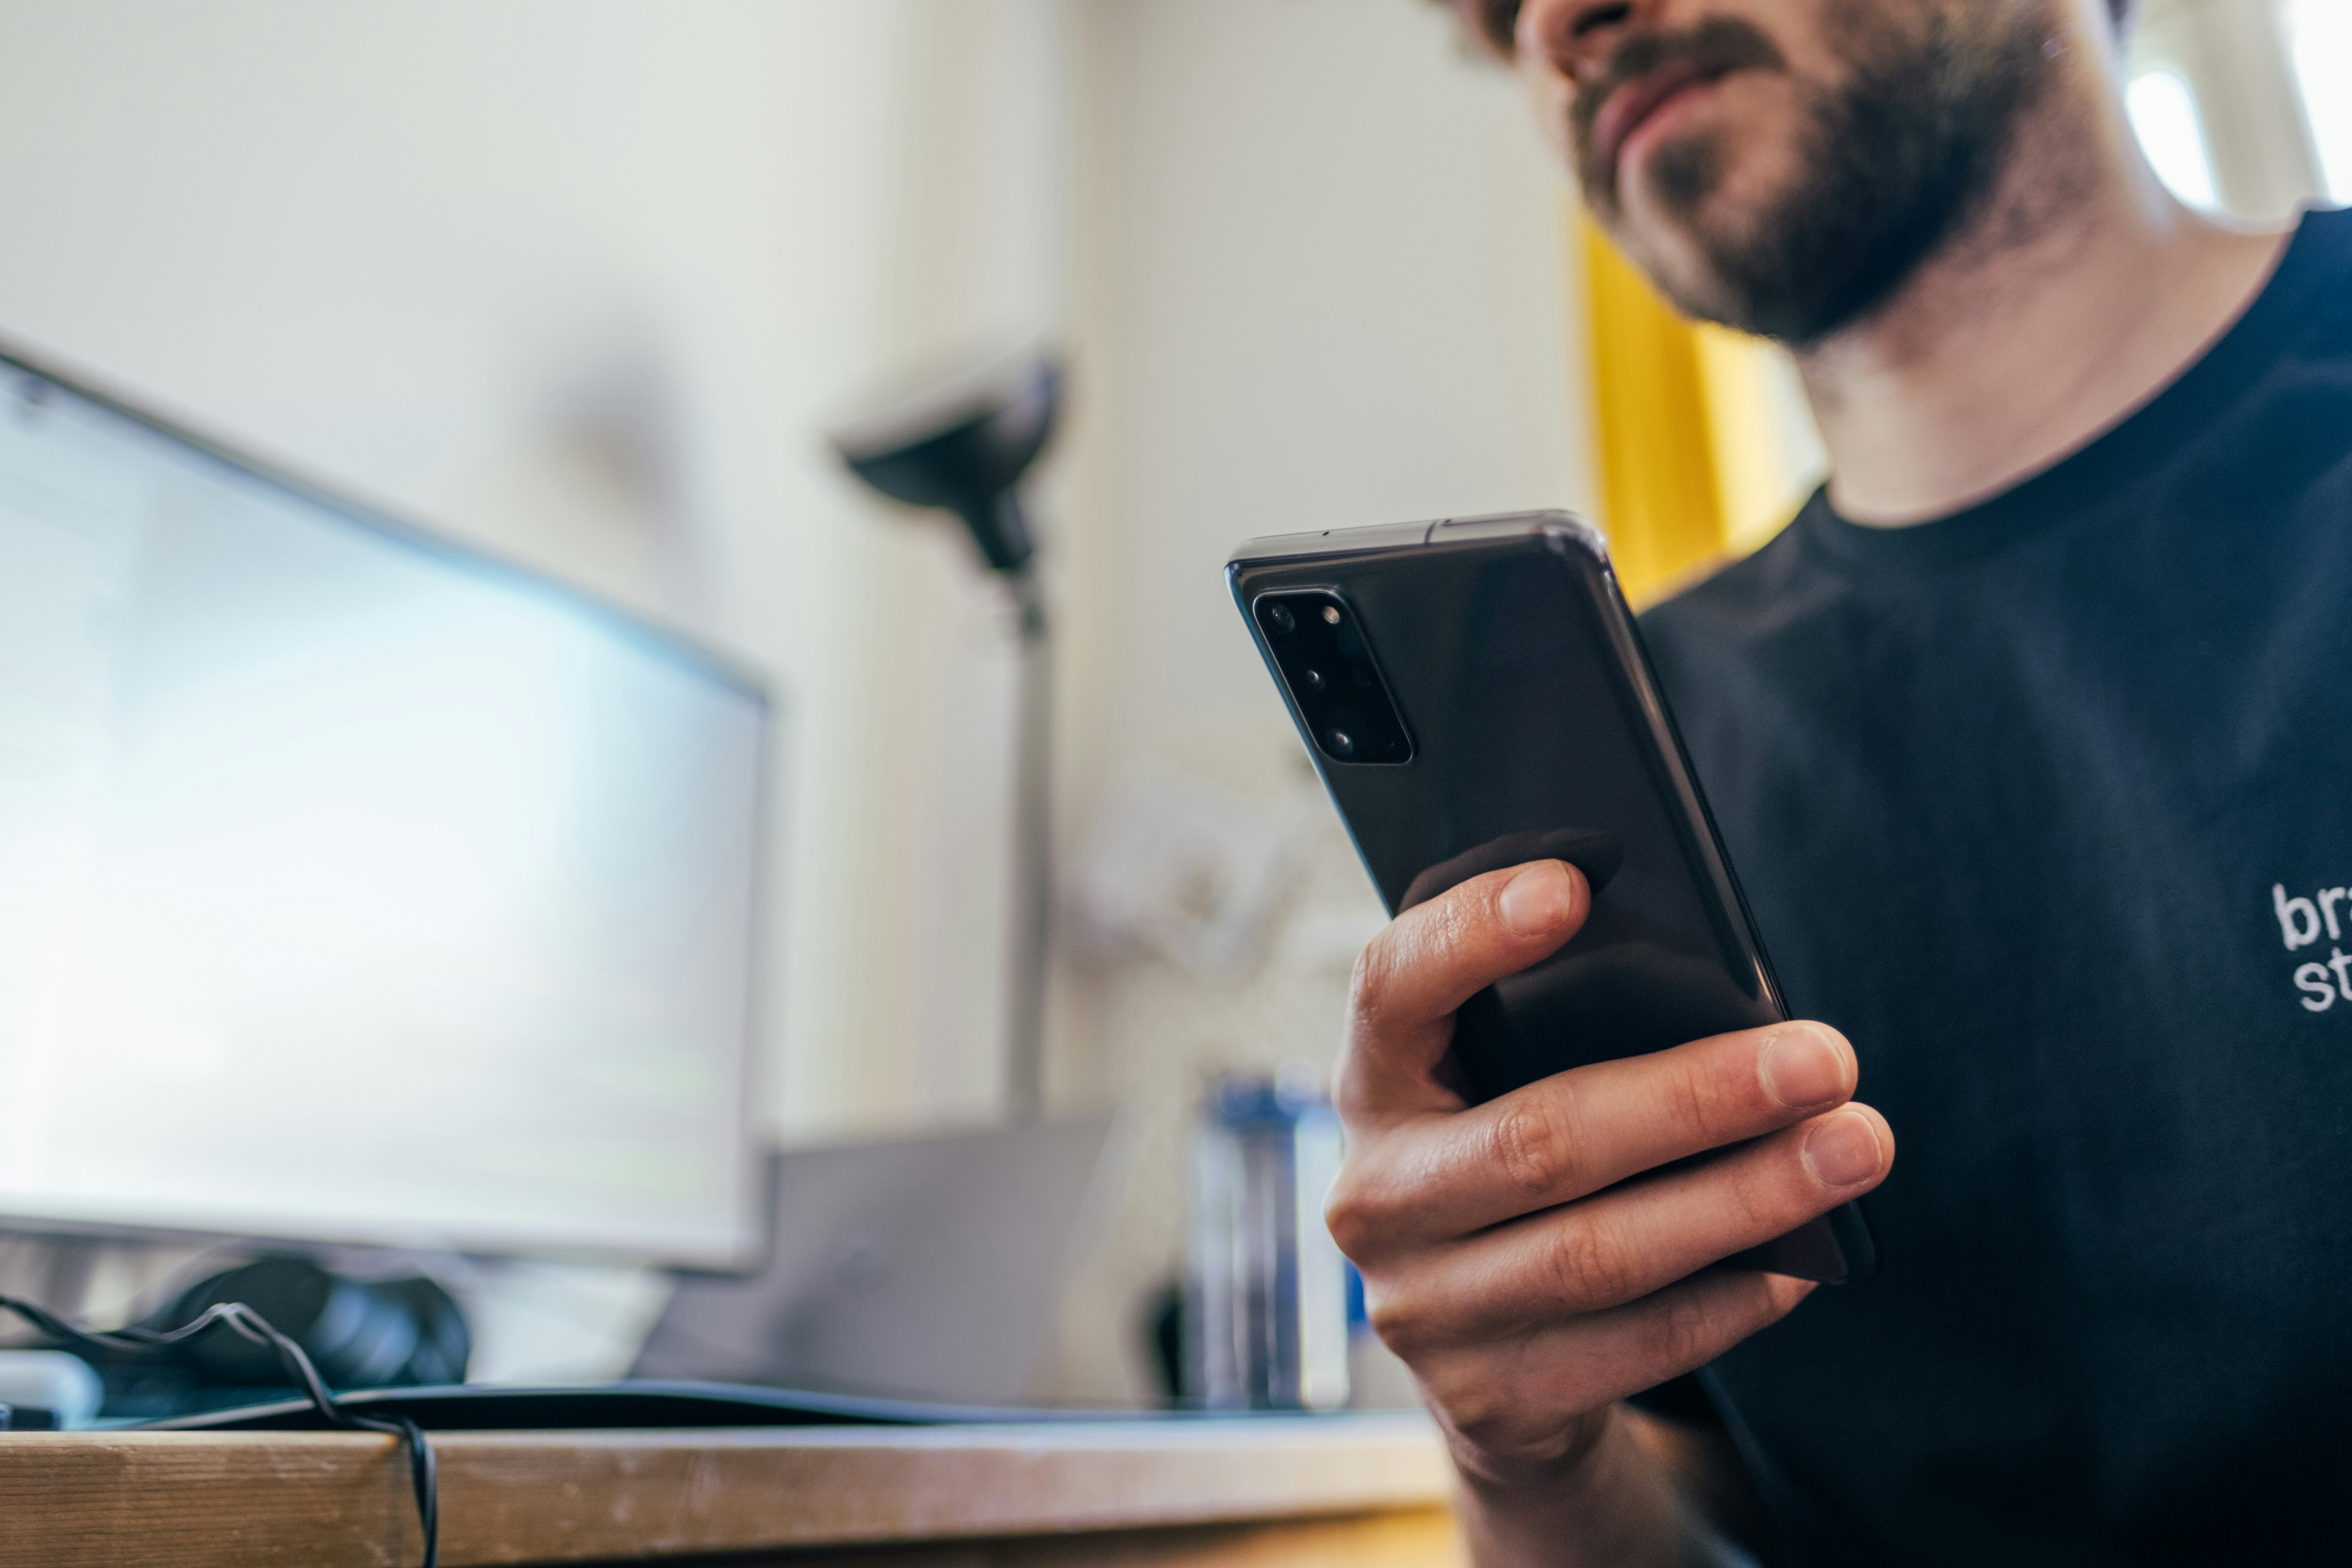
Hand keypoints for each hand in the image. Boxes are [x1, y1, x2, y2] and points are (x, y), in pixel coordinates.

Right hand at [1326, 859, 1892, 1560]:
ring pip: (1599, 1253)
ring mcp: (1423, 1307)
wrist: (1474, 1352)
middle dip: (1696, 1096)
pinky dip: (1733, 1298)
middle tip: (1825, 1059)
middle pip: (1539, 1140)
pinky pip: (1634, 1344)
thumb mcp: (1498, 1084)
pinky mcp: (1488, 1396)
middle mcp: (1376, 1196)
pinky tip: (1804, 1260)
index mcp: (1375, 1084)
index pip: (1392, 988)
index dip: (1470, 934)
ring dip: (1745, 1198)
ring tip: (1854, 1148)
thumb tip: (1726, 997)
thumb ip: (1558, 1032)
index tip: (1572, 884)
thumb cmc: (1515, 1159)